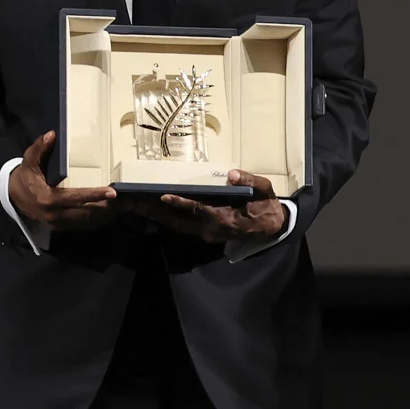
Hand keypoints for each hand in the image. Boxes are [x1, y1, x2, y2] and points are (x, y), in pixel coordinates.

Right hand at [9, 131, 128, 230]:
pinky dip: (100, 219)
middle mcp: (55, 215)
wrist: (14, 197)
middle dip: (108, 208)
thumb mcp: (29, 161)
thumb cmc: (25, 177)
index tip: (112, 192)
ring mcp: (59, 224)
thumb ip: (40, 148)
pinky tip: (113, 212)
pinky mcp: (62, 227)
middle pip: (86, 213)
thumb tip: (52, 134)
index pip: (74, 198)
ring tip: (126, 206)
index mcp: (48, 199)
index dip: (94, 195)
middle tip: (128, 201)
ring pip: (88, 222)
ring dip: (107, 215)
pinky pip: (84, 225)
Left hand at [133, 169, 287, 243]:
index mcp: (225, 219)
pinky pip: (183, 226)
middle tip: (136, 203)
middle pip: (179, 222)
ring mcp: (208, 234)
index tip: (163, 195)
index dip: (181, 202)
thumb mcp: (265, 190)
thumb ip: (249, 181)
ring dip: (158, 217)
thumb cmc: (266, 206)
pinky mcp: (205, 233)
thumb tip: (232, 174)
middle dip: (158, 213)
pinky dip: (168, 218)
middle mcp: (212, 230)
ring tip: (138, 205)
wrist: (272, 227)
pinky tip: (155, 209)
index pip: (199, 210)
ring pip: (178, 226)